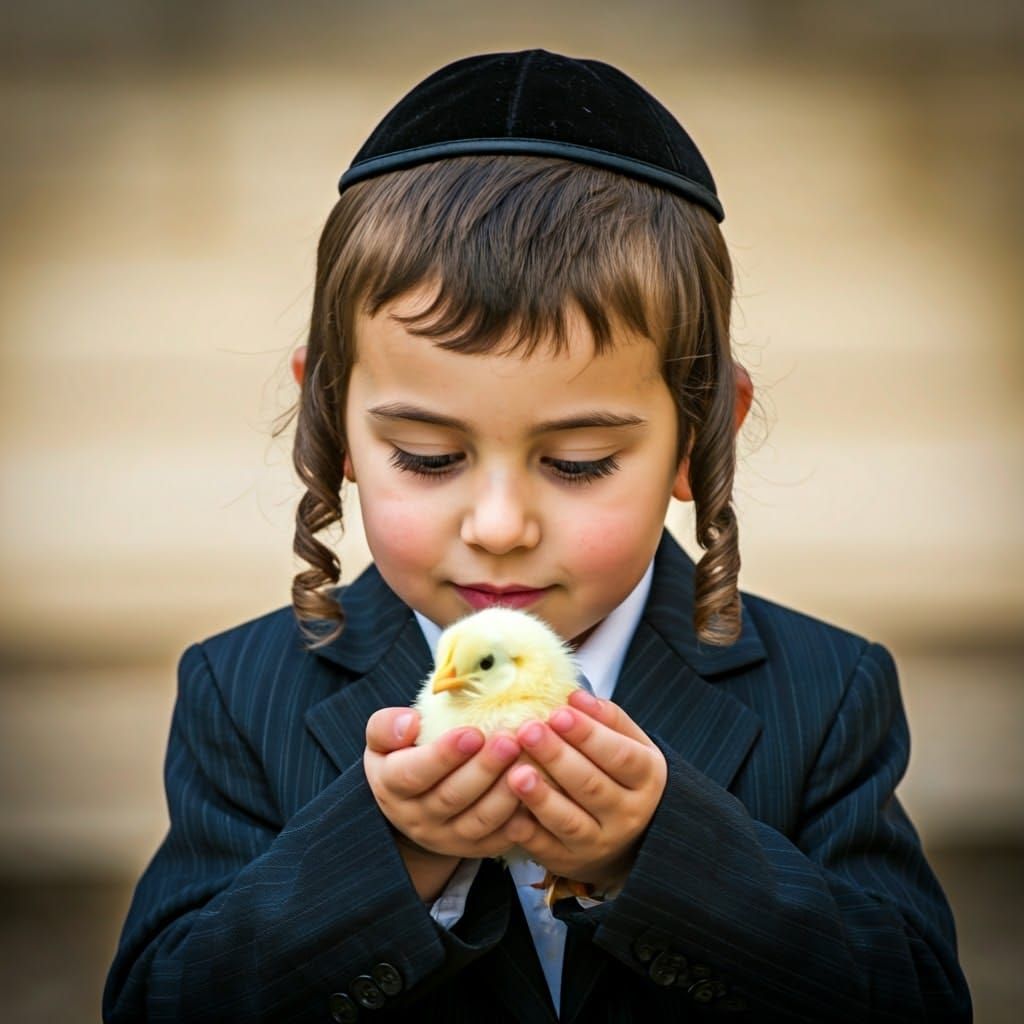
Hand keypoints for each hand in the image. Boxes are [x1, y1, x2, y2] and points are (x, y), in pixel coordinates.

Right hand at [363, 706, 523, 860]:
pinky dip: (521, 818)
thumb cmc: (402, 756)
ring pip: (480, 821)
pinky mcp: (475, 848)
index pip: (414, 774)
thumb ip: (386, 727)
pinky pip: (501, 838)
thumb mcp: (382, 740)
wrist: (412, 803)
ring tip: (528, 763)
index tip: (472, 733)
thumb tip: (410, 722)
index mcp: (393, 786)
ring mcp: (448, 837)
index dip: (443, 755)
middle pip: (452, 797)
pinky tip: (537, 792)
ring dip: (506, 794)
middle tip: (510, 741)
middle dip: (484, 770)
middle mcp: (418, 817)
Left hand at [503, 690, 666, 889]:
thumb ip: (608, 719)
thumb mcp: (631, 744)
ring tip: (516, 772)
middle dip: (557, 757)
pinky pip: (546, 849)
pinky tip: (508, 814)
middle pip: (591, 786)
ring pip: (569, 821)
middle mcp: (627, 814)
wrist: (633, 838)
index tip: (559, 712)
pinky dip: (527, 833)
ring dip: (541, 797)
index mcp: (646, 778)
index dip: (589, 734)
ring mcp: (600, 842)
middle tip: (528, 730)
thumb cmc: (622, 775)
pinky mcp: (570, 861)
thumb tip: (577, 696)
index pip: (619, 755)